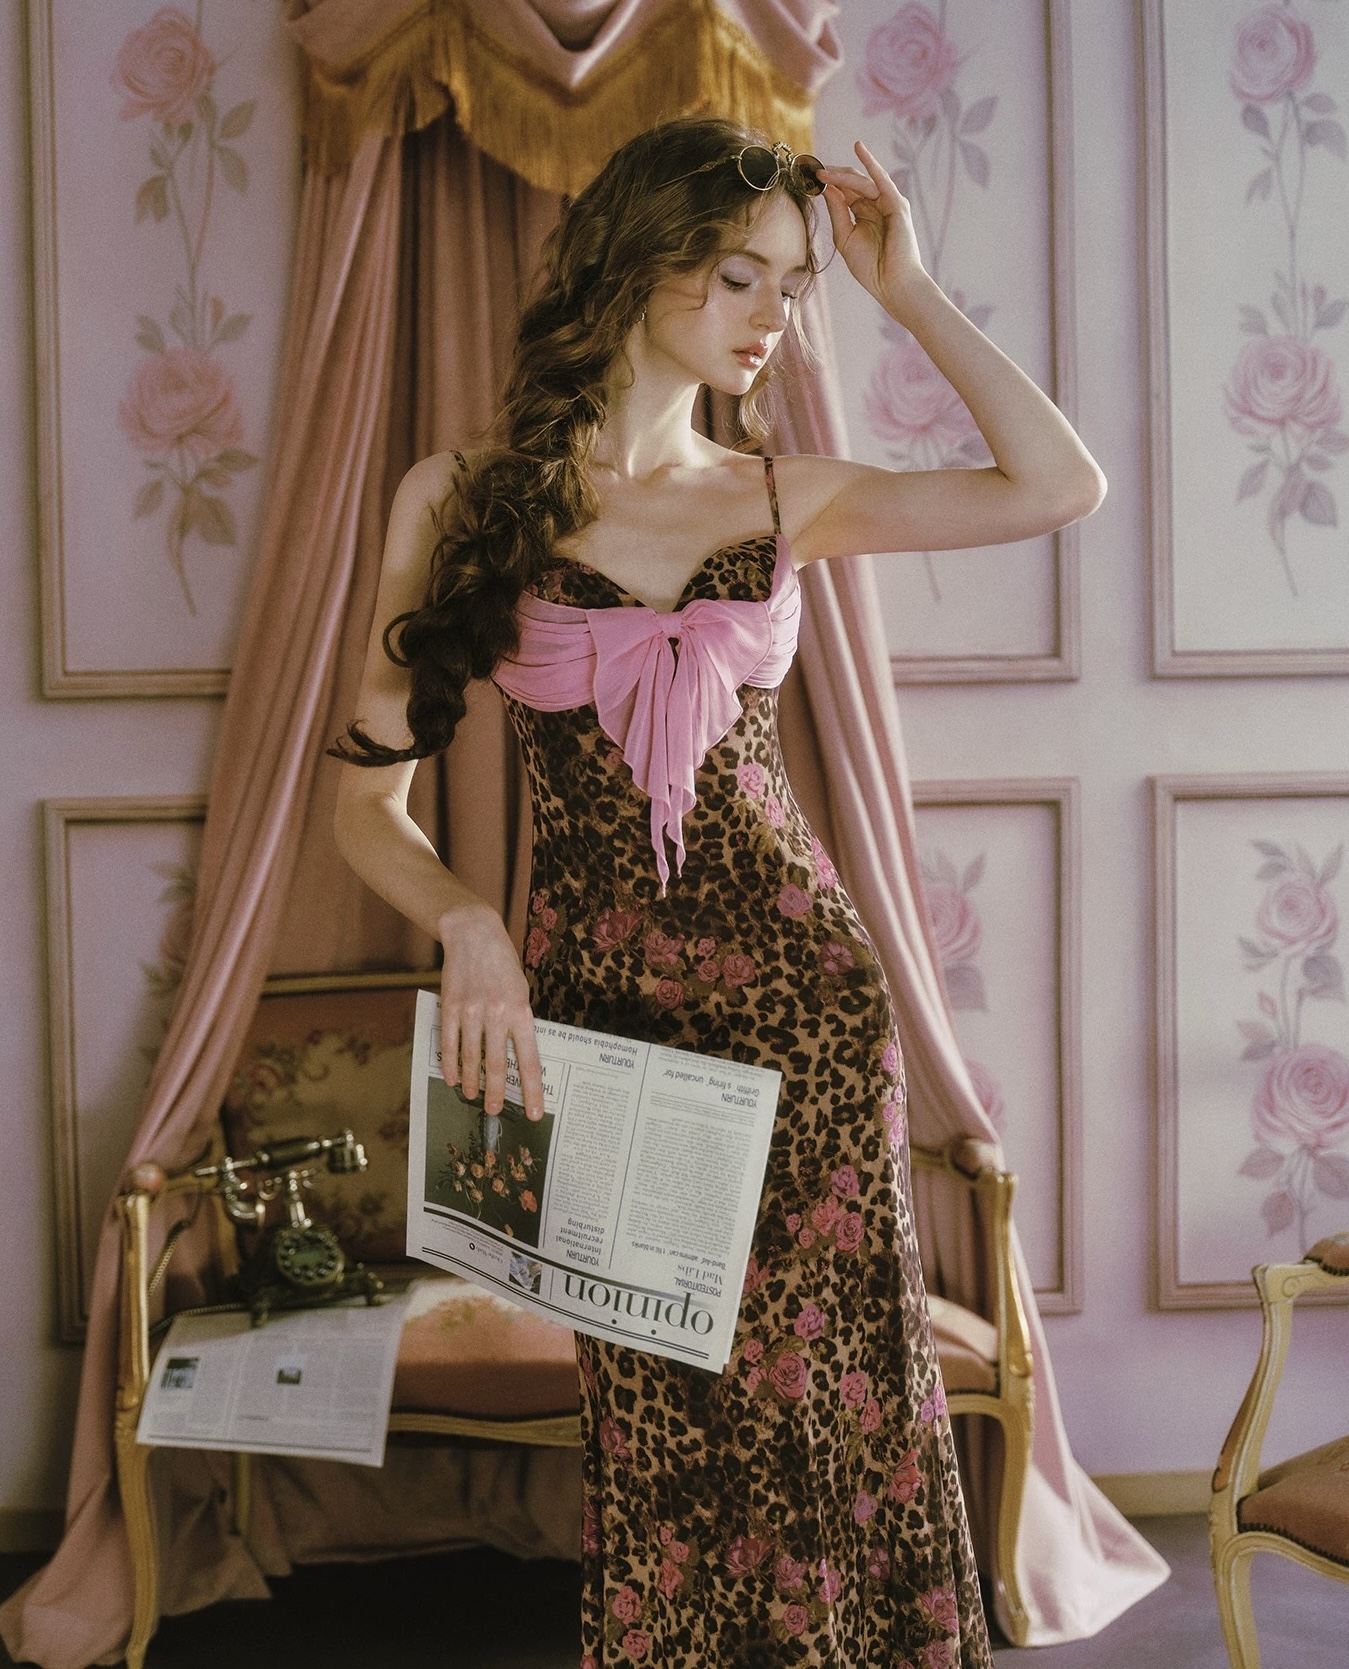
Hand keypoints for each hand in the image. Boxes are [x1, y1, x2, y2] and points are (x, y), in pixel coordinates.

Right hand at [438, 902, 544, 1120]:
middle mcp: (497, 1015)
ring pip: (471, 1059)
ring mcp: (471, 1012)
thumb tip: (517, 1054)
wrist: (474, 935)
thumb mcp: (521, 991)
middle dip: (497, 1094)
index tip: (535, 1112)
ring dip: (472, 1082)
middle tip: (496, 1112)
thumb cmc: (503, 965)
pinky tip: (452, 1079)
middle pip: (497, 1065)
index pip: (530, 1060)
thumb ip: (519, 1021)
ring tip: (472, 1097)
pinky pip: (449, 1044)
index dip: (533, 1090)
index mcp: (521, 1012)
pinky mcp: (450, 1008)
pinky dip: (450, 1065)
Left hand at [818, 140, 928, 316]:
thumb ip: (837, 212)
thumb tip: (827, 189)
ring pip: (861, 181)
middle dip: (833, 176)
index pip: (844, 192)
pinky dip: (871, 163)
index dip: (828, 184)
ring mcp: (887, 203)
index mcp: (863, 214)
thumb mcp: (845, 238)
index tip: (809, 179)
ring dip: (841, 174)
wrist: (892, 284)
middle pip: (852, 183)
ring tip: (822, 172)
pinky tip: (859, 149)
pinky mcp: (896, 204)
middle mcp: (876, 205)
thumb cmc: (871, 267)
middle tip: (813, 171)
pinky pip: (881, 179)